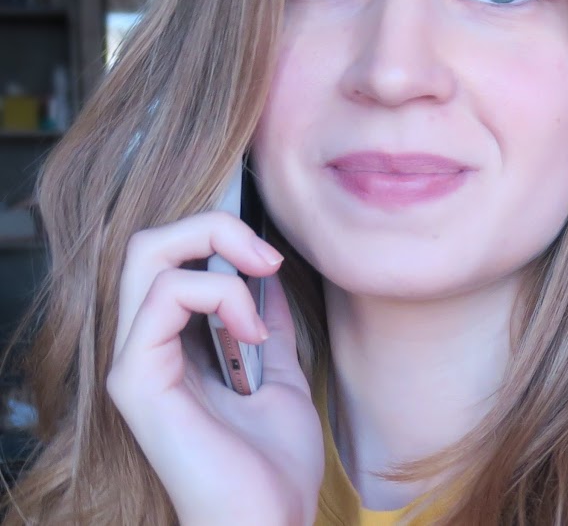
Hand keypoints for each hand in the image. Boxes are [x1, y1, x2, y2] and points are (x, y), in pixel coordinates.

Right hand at [106, 213, 324, 525]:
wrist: (272, 521)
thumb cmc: (273, 463)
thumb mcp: (277, 372)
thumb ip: (265, 323)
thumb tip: (266, 272)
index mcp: (172, 344)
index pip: (169, 256)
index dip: (217, 233)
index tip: (271, 255)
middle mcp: (144, 346)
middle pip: (150, 242)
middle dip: (215, 226)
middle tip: (264, 256)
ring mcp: (135, 361)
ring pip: (149, 254)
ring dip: (221, 257)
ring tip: (260, 305)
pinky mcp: (136, 379)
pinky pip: (163, 296)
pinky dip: (218, 295)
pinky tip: (249, 334)